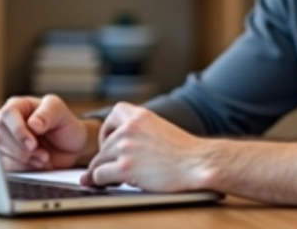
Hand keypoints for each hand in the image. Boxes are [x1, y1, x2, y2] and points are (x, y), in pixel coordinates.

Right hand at [0, 94, 98, 171]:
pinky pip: (6, 166)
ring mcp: (4, 140)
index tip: (32, 144)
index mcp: (17, 105)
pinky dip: (23, 167)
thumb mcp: (61, 113)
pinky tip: (37, 163)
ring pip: (2, 152)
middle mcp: (6, 122)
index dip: (18, 130)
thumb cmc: (65, 126)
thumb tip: (32, 123)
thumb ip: (48, 113)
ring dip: (25, 159)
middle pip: (0, 135)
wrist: (70, 147)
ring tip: (44, 157)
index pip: (8, 114)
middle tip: (44, 154)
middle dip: (23, 149)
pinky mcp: (5, 157)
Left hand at [82, 102, 213, 192]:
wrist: (198, 164)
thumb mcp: (162, 129)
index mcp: (141, 116)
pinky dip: (102, 181)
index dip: (110, 129)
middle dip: (109, 156)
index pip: (114, 114)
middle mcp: (130, 128)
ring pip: (99, 160)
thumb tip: (124, 145)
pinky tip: (113, 183)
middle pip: (104, 143)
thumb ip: (142, 131)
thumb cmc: (185, 152)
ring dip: (105, 169)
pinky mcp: (124, 167)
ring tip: (117, 177)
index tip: (115, 141)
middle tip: (118, 166)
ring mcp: (126, 147)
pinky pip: (99, 174)